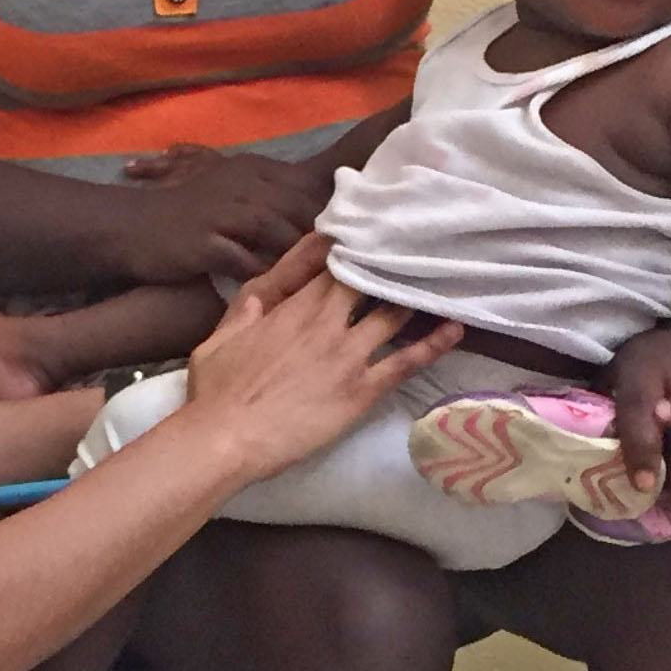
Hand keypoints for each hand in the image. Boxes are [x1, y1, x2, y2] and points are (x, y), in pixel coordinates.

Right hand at [118, 149, 326, 283]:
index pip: (300, 186)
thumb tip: (307, 217)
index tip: (347, 234)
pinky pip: (241, 258)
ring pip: (271, 228)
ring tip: (316, 276)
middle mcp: (237, 186)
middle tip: (341, 261)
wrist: (129, 226)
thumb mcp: (225, 193)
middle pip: (293, 204)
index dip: (326, 210)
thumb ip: (264, 198)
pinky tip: (276, 289)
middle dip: (318, 232)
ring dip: (295, 251)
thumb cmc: (182, 215)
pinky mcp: (203, 242)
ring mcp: (219, 212)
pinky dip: (262, 271)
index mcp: (248, 171)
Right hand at [185, 260, 461, 488]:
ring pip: (394, 313)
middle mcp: (325, 322)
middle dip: (393, 263)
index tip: (377, 234)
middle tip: (420, 249)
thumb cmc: (215, 390)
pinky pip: (406, 361)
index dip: (356, 249)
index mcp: (292, 306)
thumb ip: (248, 308)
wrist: (225, 437)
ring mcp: (347, 354)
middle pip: (369, 280)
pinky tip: (456, 328)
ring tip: (444, 280)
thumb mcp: (222, 335)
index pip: (333, 265)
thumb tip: (265, 291)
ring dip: (417, 296)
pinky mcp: (361, 389)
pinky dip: (433, 343)